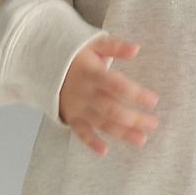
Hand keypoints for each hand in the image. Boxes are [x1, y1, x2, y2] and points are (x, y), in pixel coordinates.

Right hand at [60, 35, 160, 156]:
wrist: (42, 63)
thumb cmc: (74, 55)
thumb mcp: (93, 44)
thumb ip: (115, 47)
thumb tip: (136, 48)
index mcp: (93, 73)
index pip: (117, 85)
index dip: (136, 94)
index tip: (153, 101)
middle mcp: (85, 92)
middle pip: (112, 109)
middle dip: (134, 118)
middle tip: (153, 124)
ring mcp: (77, 107)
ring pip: (101, 123)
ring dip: (121, 132)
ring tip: (141, 139)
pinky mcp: (71, 116)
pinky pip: (80, 132)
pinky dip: (90, 142)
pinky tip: (104, 150)